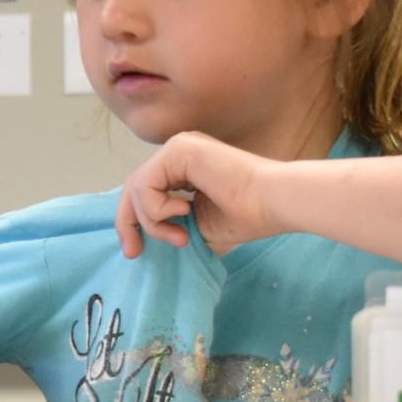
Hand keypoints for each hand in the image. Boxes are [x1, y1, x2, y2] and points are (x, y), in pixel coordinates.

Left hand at [116, 132, 283, 257]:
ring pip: (138, 188)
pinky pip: (146, 184)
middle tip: (133, 252)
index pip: (144, 192)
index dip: (133, 222)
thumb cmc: (247, 216)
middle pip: (134, 188)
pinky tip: (184, 211)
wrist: (273, 202)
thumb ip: (171, 224)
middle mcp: (178, 153)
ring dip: (152, 221)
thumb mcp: (197, 226)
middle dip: (128, 223)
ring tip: (180, 235)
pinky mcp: (179, 149)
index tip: (134, 252)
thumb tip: (142, 242)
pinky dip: (157, 207)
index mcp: (184, 168)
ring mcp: (178, 148)